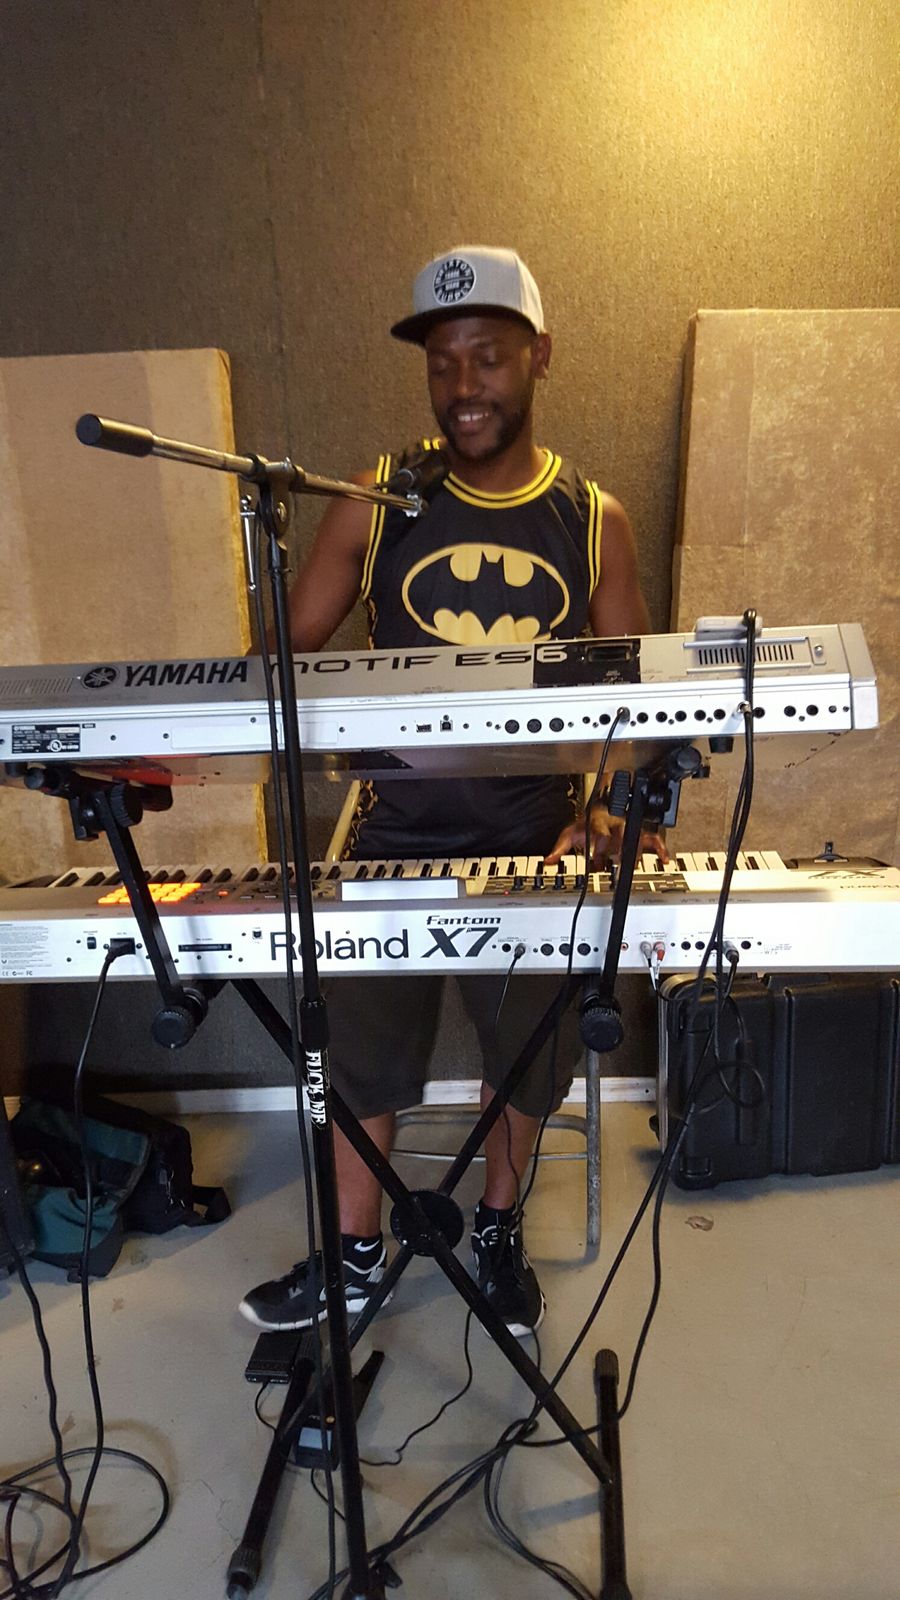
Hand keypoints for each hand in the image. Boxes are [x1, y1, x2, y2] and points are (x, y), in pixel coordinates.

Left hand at [544, 804, 668, 866]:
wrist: (599, 810)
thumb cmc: (587, 824)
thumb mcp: (570, 834)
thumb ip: (560, 848)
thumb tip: (548, 861)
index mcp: (599, 824)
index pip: (601, 833)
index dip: (601, 843)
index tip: (599, 857)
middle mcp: (616, 825)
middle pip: (622, 836)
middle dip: (621, 850)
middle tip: (619, 864)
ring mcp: (628, 829)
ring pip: (638, 837)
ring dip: (637, 853)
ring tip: (635, 866)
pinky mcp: (638, 833)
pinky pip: (653, 839)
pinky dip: (660, 849)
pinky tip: (664, 859)